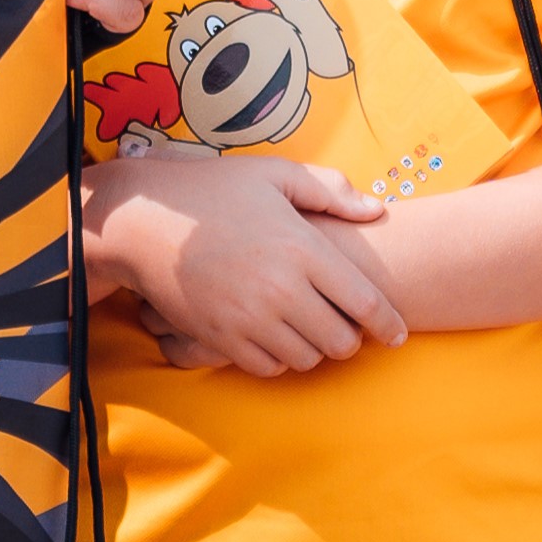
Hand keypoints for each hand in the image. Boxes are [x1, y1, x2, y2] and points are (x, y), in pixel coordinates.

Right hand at [87, 144, 399, 375]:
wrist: (143, 221)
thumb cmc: (213, 191)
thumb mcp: (274, 174)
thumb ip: (330, 190)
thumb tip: (378, 209)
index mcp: (301, 247)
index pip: (364, 301)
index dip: (389, 323)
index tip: (398, 333)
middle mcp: (280, 288)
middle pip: (340, 340)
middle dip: (351, 338)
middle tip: (347, 327)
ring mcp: (249, 318)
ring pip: (307, 358)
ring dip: (316, 349)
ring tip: (311, 329)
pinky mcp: (220, 338)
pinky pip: (269, 367)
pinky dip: (281, 358)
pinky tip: (278, 336)